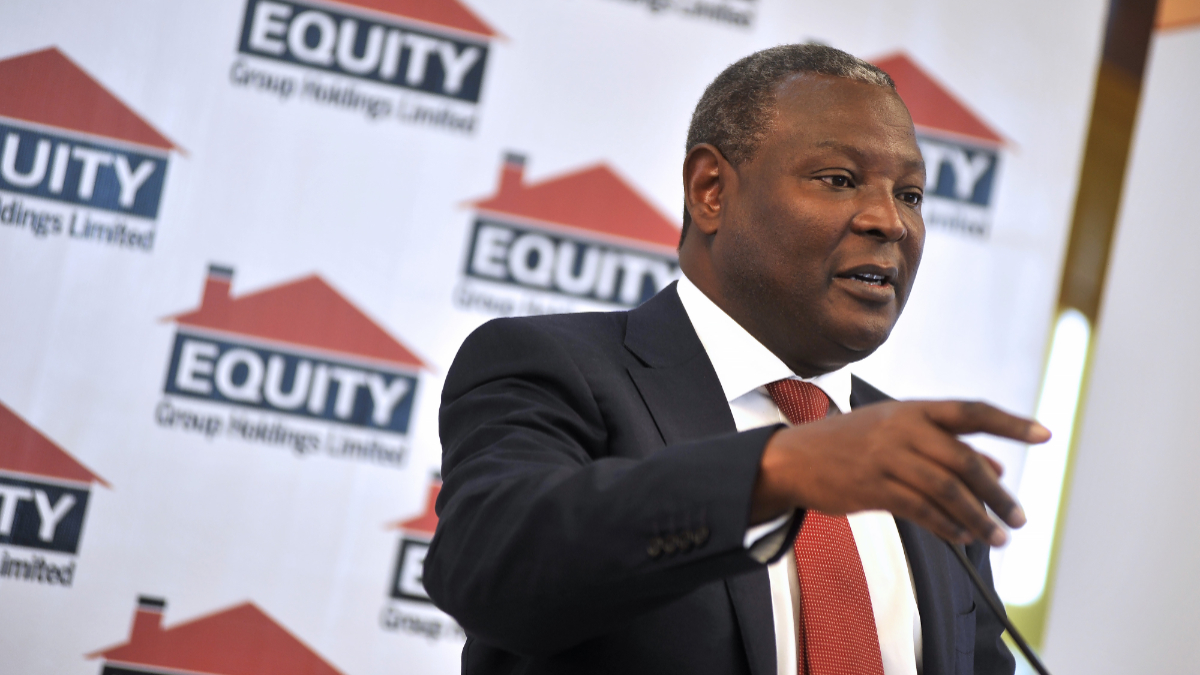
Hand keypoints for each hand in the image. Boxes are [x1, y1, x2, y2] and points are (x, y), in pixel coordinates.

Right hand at [751, 400, 1050, 545]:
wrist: (793, 458)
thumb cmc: (848, 443)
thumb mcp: (894, 431)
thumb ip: (943, 445)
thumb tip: (997, 469)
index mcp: (911, 409)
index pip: (971, 412)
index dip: (1010, 423)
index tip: (1044, 434)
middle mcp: (902, 429)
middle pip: (964, 461)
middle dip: (998, 493)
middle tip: (1018, 517)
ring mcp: (886, 458)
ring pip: (947, 490)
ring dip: (978, 518)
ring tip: (996, 537)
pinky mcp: (873, 487)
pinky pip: (921, 510)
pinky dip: (947, 526)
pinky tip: (961, 537)